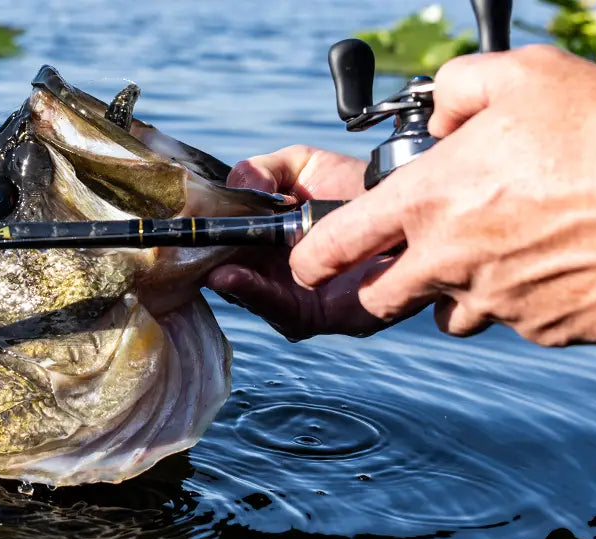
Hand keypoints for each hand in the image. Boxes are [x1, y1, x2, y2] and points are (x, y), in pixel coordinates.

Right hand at [205, 145, 397, 341]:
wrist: (412, 204)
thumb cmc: (356, 185)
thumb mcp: (301, 165)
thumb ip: (261, 170)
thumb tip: (235, 186)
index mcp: (264, 240)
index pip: (222, 244)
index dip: (202, 236)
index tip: (184, 225)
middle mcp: (275, 272)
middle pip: (228, 273)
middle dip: (208, 264)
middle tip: (192, 248)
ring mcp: (295, 297)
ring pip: (250, 297)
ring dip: (230, 283)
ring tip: (215, 269)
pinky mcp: (320, 317)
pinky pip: (280, 311)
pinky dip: (254, 295)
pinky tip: (236, 276)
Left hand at [288, 45, 595, 347]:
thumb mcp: (522, 74)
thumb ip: (456, 90)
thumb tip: (437, 115)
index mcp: (430, 200)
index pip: (333, 245)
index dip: (310, 255)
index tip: (306, 261)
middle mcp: (453, 263)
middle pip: (381, 297)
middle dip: (388, 281)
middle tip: (419, 256)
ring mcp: (502, 306)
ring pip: (458, 313)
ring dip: (468, 290)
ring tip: (518, 246)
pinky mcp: (553, 333)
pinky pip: (527, 321)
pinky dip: (538, 298)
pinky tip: (577, 259)